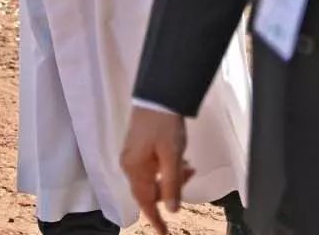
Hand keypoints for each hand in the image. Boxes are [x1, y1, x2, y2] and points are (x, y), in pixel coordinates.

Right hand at [120, 108, 193, 234]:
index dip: (155, 219)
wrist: (157, 96)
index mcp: (134, 168)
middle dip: (170, 191)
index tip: (165, 233)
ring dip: (170, 179)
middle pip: (149, 190)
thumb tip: (171, 210)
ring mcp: (131, 156)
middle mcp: (129, 165)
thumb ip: (171, 184)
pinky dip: (165, 170)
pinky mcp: (137, 149)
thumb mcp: (172, 156)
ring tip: (187, 166)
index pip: (145, 201)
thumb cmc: (164, 126)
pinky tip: (179, 161)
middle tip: (189, 175)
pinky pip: (151, 169)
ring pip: (152, 179)